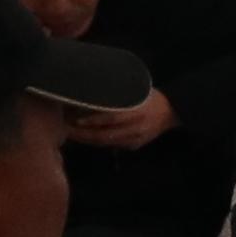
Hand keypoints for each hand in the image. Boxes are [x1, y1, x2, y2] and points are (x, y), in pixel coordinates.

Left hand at [58, 84, 176, 147]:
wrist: (170, 112)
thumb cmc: (148, 96)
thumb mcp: (135, 90)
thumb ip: (116, 94)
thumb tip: (88, 93)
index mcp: (137, 112)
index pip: (111, 119)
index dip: (92, 121)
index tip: (74, 119)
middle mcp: (136, 128)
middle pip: (105, 135)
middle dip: (83, 134)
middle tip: (65, 128)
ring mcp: (135, 139)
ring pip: (106, 143)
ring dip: (86, 139)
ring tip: (70, 133)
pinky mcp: (133, 146)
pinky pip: (111, 145)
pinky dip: (96, 142)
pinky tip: (85, 137)